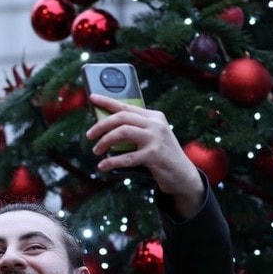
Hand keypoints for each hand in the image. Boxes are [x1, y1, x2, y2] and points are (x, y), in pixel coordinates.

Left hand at [86, 94, 203, 216]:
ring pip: (122, 132)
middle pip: (121, 117)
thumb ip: (134, 130)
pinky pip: (127, 157)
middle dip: (101, 125)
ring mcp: (156, 139)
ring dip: (104, 141)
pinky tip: (103, 166)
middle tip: (89, 135)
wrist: (183, 175)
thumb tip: (105, 127)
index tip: (92, 98)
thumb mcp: (151, 138)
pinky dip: (111, 162)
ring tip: (96, 151)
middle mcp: (155, 124)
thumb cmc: (161, 156)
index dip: (107, 101)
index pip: (126, 105)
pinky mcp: (154, 155)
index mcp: (154, 117)